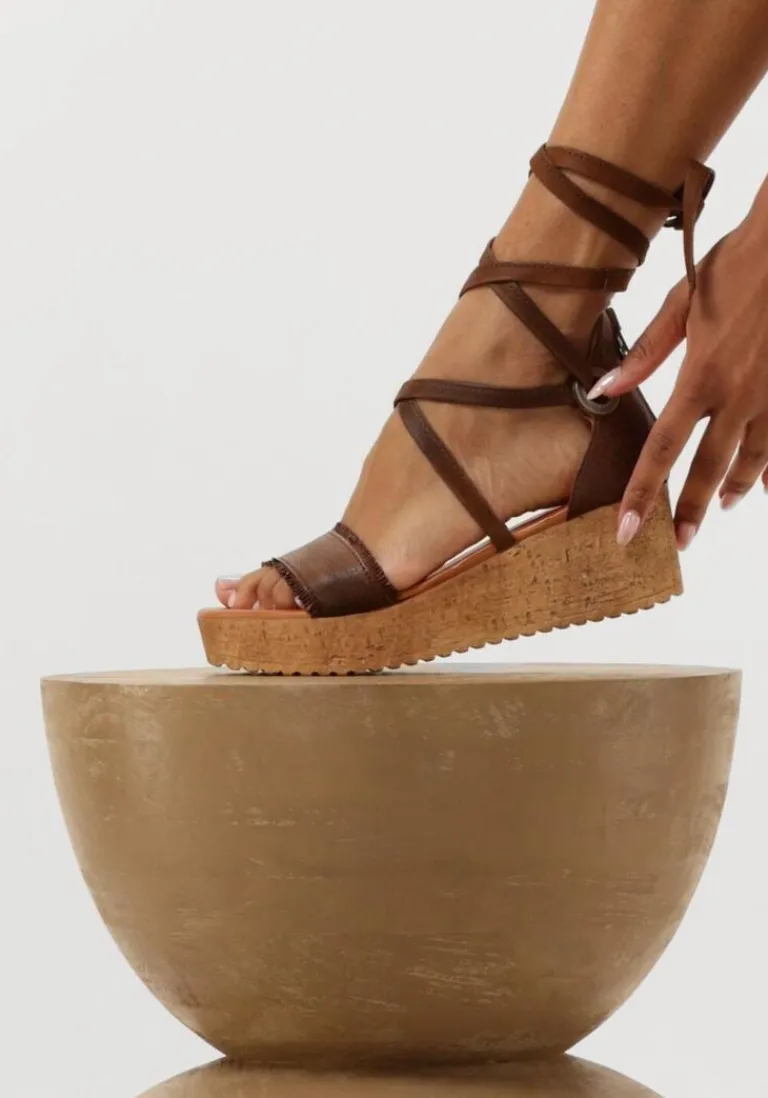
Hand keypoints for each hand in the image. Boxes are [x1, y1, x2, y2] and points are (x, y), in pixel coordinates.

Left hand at [589, 215, 767, 549]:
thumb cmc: (737, 264)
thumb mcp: (681, 303)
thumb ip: (644, 353)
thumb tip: (603, 390)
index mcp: (700, 377)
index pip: (662, 450)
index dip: (643, 494)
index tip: (629, 529)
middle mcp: (737, 395)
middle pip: (710, 467)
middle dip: (693, 510)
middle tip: (681, 543)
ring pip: (753, 458)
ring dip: (735, 488)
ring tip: (724, 508)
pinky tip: (767, 485)